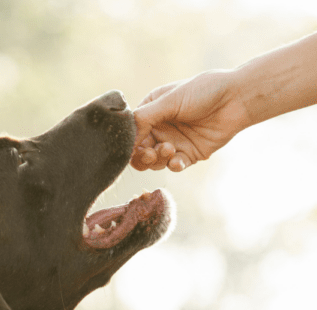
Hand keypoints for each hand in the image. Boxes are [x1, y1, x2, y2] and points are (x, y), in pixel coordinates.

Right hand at [131, 70, 249, 171]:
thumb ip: (144, 118)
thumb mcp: (169, 100)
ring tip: (169, 149)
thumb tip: (124, 136)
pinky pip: (174, 165)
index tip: (130, 147)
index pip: (131, 132)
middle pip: (139, 151)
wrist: (237, 98)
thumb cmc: (203, 91)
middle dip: (141, 155)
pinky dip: (173, 165)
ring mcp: (174, 142)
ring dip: (158, 159)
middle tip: (150, 153)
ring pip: (154, 161)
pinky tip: (177, 161)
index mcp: (151, 112)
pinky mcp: (189, 154)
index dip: (128, 142)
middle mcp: (160, 128)